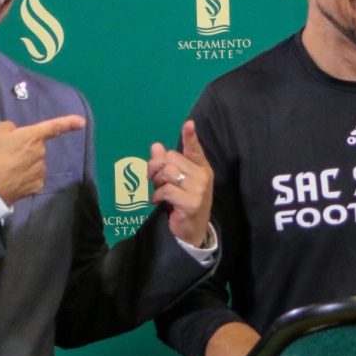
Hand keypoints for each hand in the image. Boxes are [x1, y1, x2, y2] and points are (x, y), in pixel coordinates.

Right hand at [0, 114, 86, 204]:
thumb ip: (9, 128)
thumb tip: (16, 132)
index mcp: (32, 136)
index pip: (54, 127)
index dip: (68, 122)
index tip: (82, 122)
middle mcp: (41, 153)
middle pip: (36, 147)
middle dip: (25, 149)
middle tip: (5, 154)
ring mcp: (41, 171)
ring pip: (35, 163)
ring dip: (24, 164)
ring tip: (5, 168)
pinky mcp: (37, 186)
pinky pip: (33, 178)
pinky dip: (24, 178)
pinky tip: (11, 180)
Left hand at [148, 120, 213, 247]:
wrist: (193, 231)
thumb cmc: (184, 203)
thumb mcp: (176, 183)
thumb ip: (167, 164)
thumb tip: (156, 146)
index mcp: (201, 168)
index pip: (195, 150)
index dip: (191, 137)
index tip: (188, 124)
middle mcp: (202, 176)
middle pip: (171, 158)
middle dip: (156, 167)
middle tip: (153, 179)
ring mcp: (198, 190)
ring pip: (167, 173)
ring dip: (156, 182)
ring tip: (158, 191)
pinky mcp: (191, 203)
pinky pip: (166, 190)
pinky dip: (157, 195)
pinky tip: (157, 201)